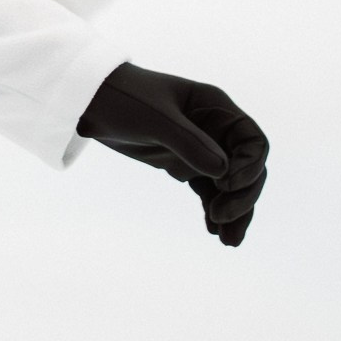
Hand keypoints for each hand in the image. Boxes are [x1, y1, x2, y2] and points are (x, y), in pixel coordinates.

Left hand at [77, 63, 268, 244]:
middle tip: (222, 219)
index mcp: (215, 107)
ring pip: (231, 184)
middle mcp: (215, 127)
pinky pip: (209, 190)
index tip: (227, 185)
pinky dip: (214, 209)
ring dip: (234, 211)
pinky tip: (215, 233)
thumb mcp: (154, 119)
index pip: (252, 141)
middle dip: (242, 196)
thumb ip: (188, 142)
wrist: (88, 101)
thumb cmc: (122, 99)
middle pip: (247, 167)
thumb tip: (224, 173)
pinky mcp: (184, 163)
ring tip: (229, 242)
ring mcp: (201, 147)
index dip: (249, 166)